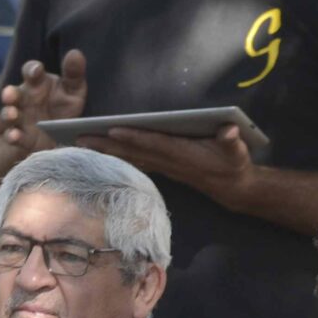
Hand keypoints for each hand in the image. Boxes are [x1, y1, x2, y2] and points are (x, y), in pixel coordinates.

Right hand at [0, 49, 88, 152]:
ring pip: (9, 113)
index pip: (31, 72)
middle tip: (9, 94)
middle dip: (11, 93)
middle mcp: (25, 99)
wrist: (52, 139)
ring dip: (9, 113)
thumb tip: (75, 53)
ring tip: (12, 115)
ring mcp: (19, 118)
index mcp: (37, 84)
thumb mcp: (72, 93)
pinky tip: (14, 137)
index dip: (32, 70)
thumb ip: (74, 75)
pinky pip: (12, 136)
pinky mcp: (19, 138)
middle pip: (14, 93)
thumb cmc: (63, 109)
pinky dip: (12, 136)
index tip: (36, 71)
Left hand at [82, 125, 252, 206]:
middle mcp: (169, 161)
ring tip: (82, 143)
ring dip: (107, 151)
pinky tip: (101, 152)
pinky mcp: (163, 167)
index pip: (155, 143)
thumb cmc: (234, 164)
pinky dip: (117, 156)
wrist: (233, 188)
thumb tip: (231, 130)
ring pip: (130, 157)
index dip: (135, 137)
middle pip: (134, 151)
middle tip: (81, 137)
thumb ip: (232, 141)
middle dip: (108, 144)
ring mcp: (164, 166)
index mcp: (183, 154)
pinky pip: (135, 161)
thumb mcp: (237, 151)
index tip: (113, 130)